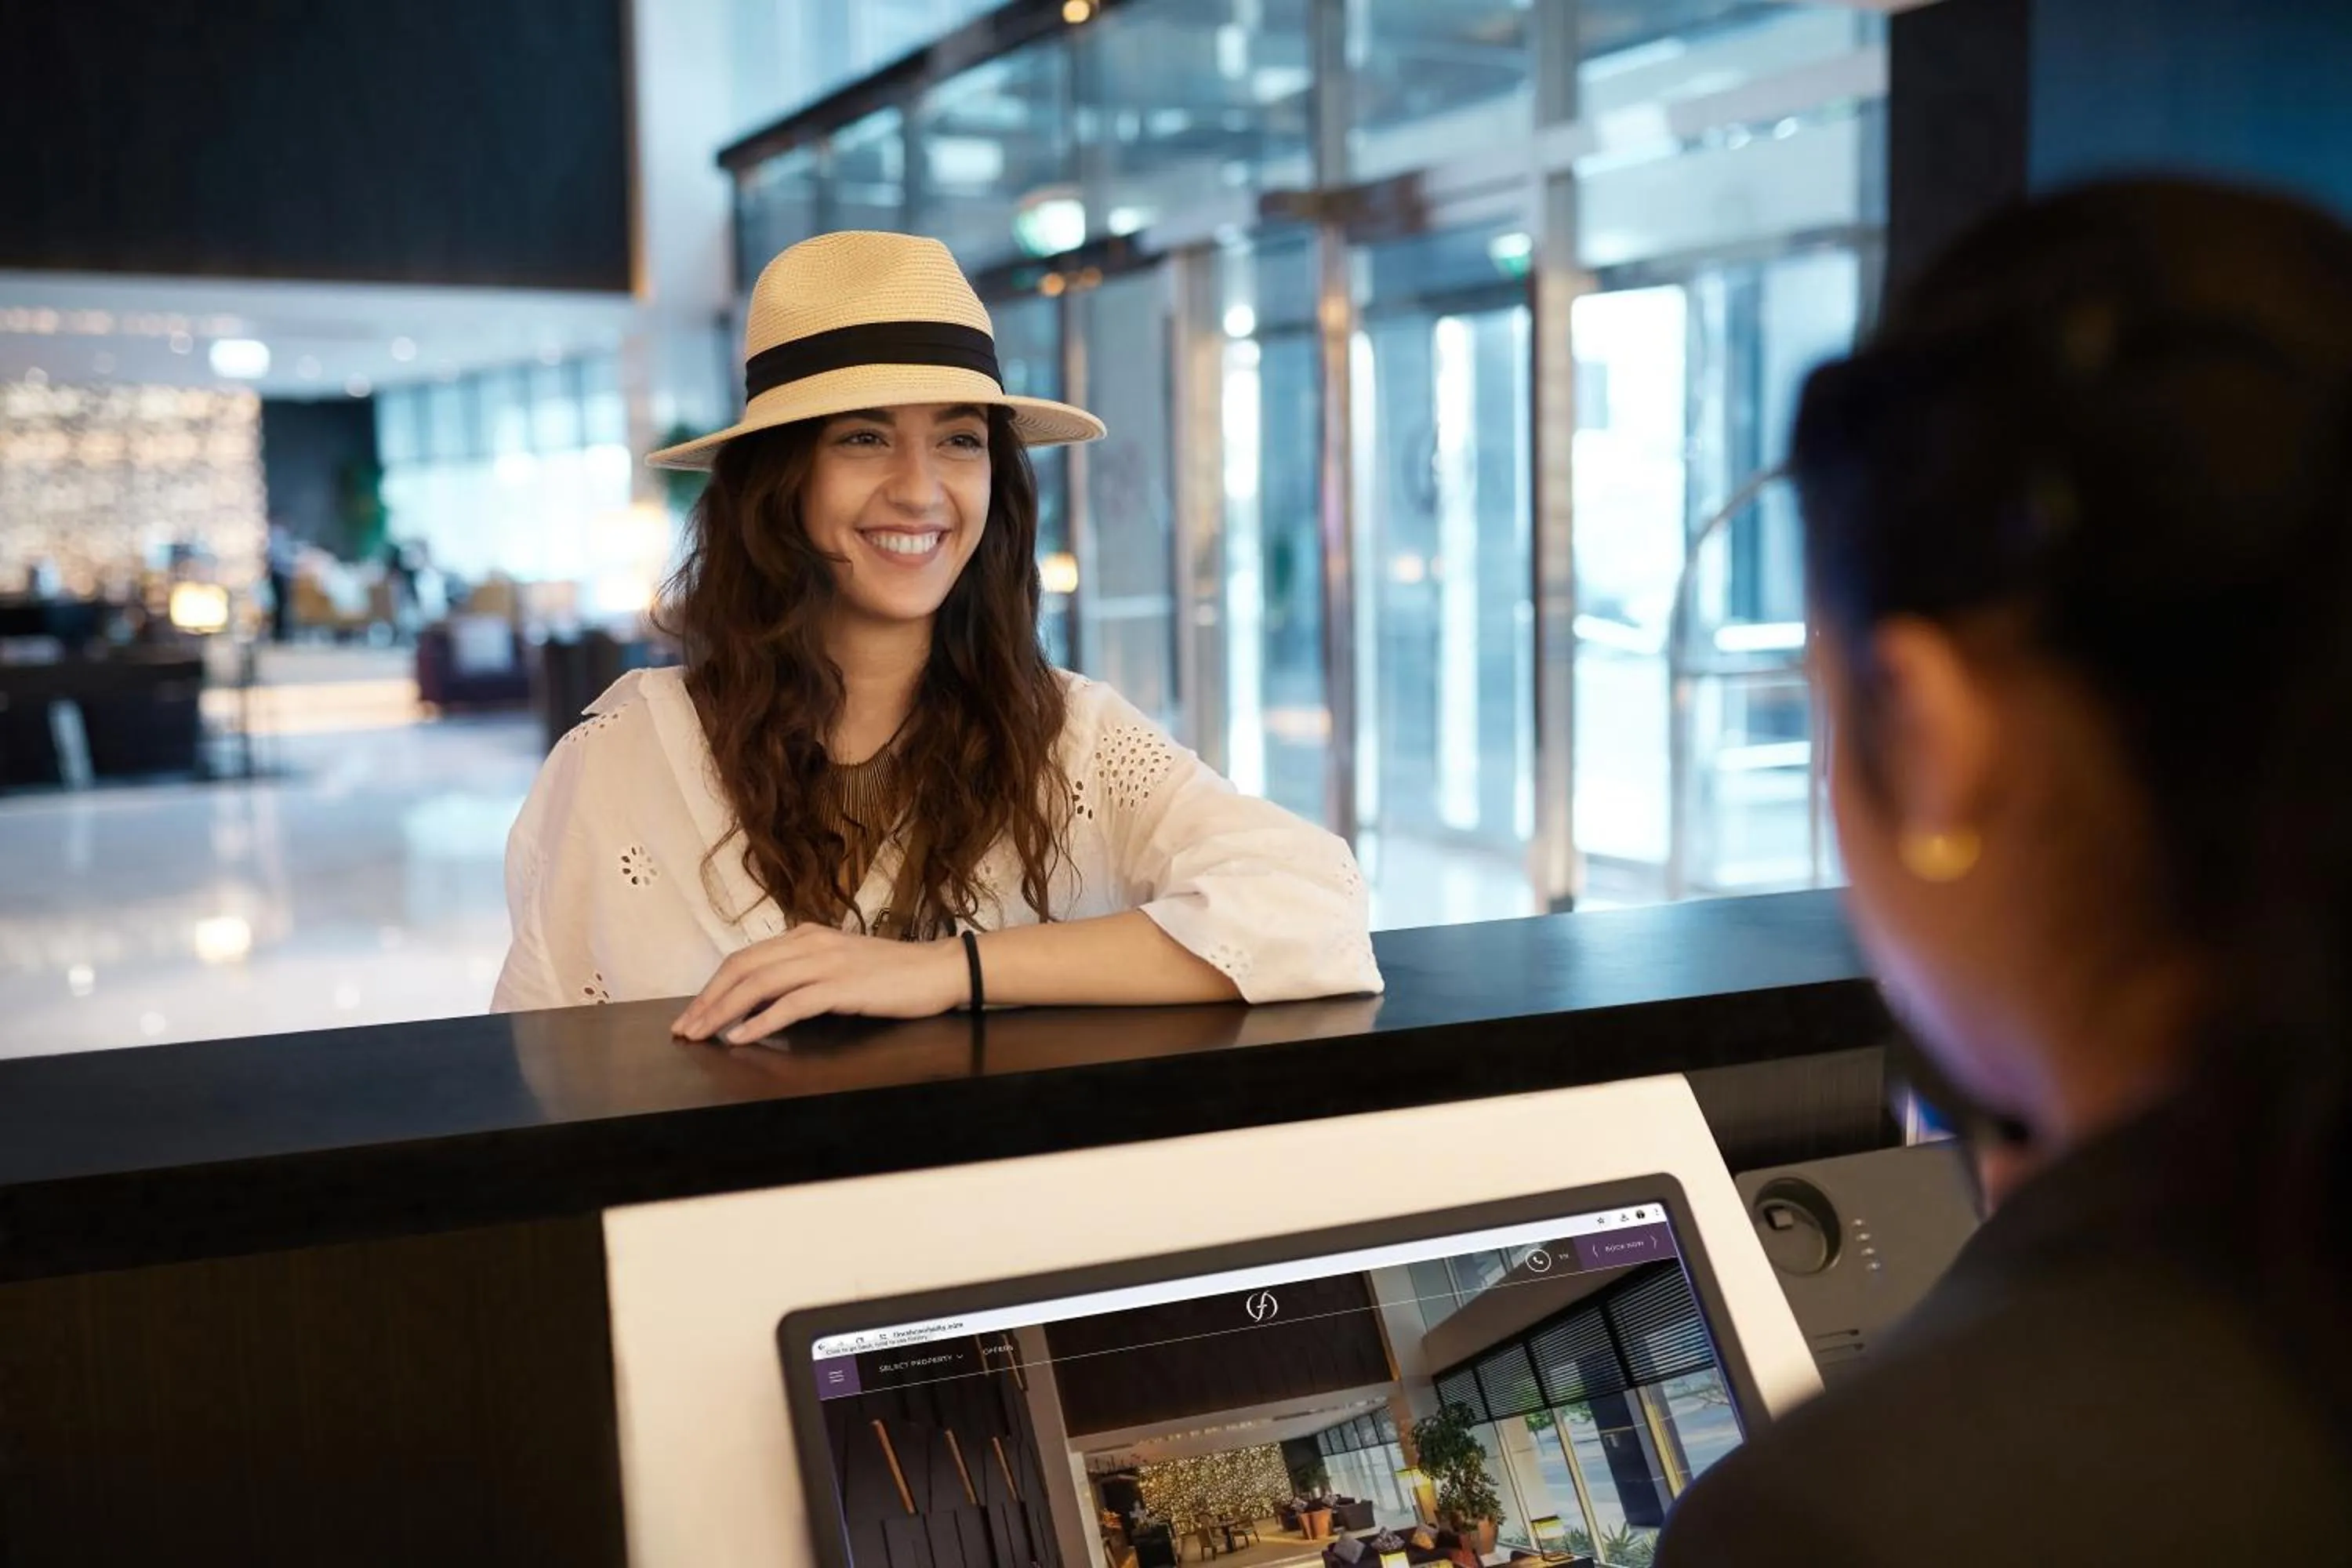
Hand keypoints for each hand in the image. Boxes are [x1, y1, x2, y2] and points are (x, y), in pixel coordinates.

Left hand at [671, 926, 967, 1042]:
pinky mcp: (843, 986)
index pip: (745, 958)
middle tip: (684, 1030)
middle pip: (743, 968)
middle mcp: (810, 943)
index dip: (713, 986)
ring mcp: (826, 963)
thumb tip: (765, 1000)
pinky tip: (740, 1037)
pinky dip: (760, 1021)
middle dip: (707, 1000)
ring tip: (702, 1036)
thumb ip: (805, 974)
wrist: (939, 971)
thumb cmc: (893, 975)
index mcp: (806, 935)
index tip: (692, 1013)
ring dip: (724, 1011)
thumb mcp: (840, 965)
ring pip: (760, 983)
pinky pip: (791, 1004)